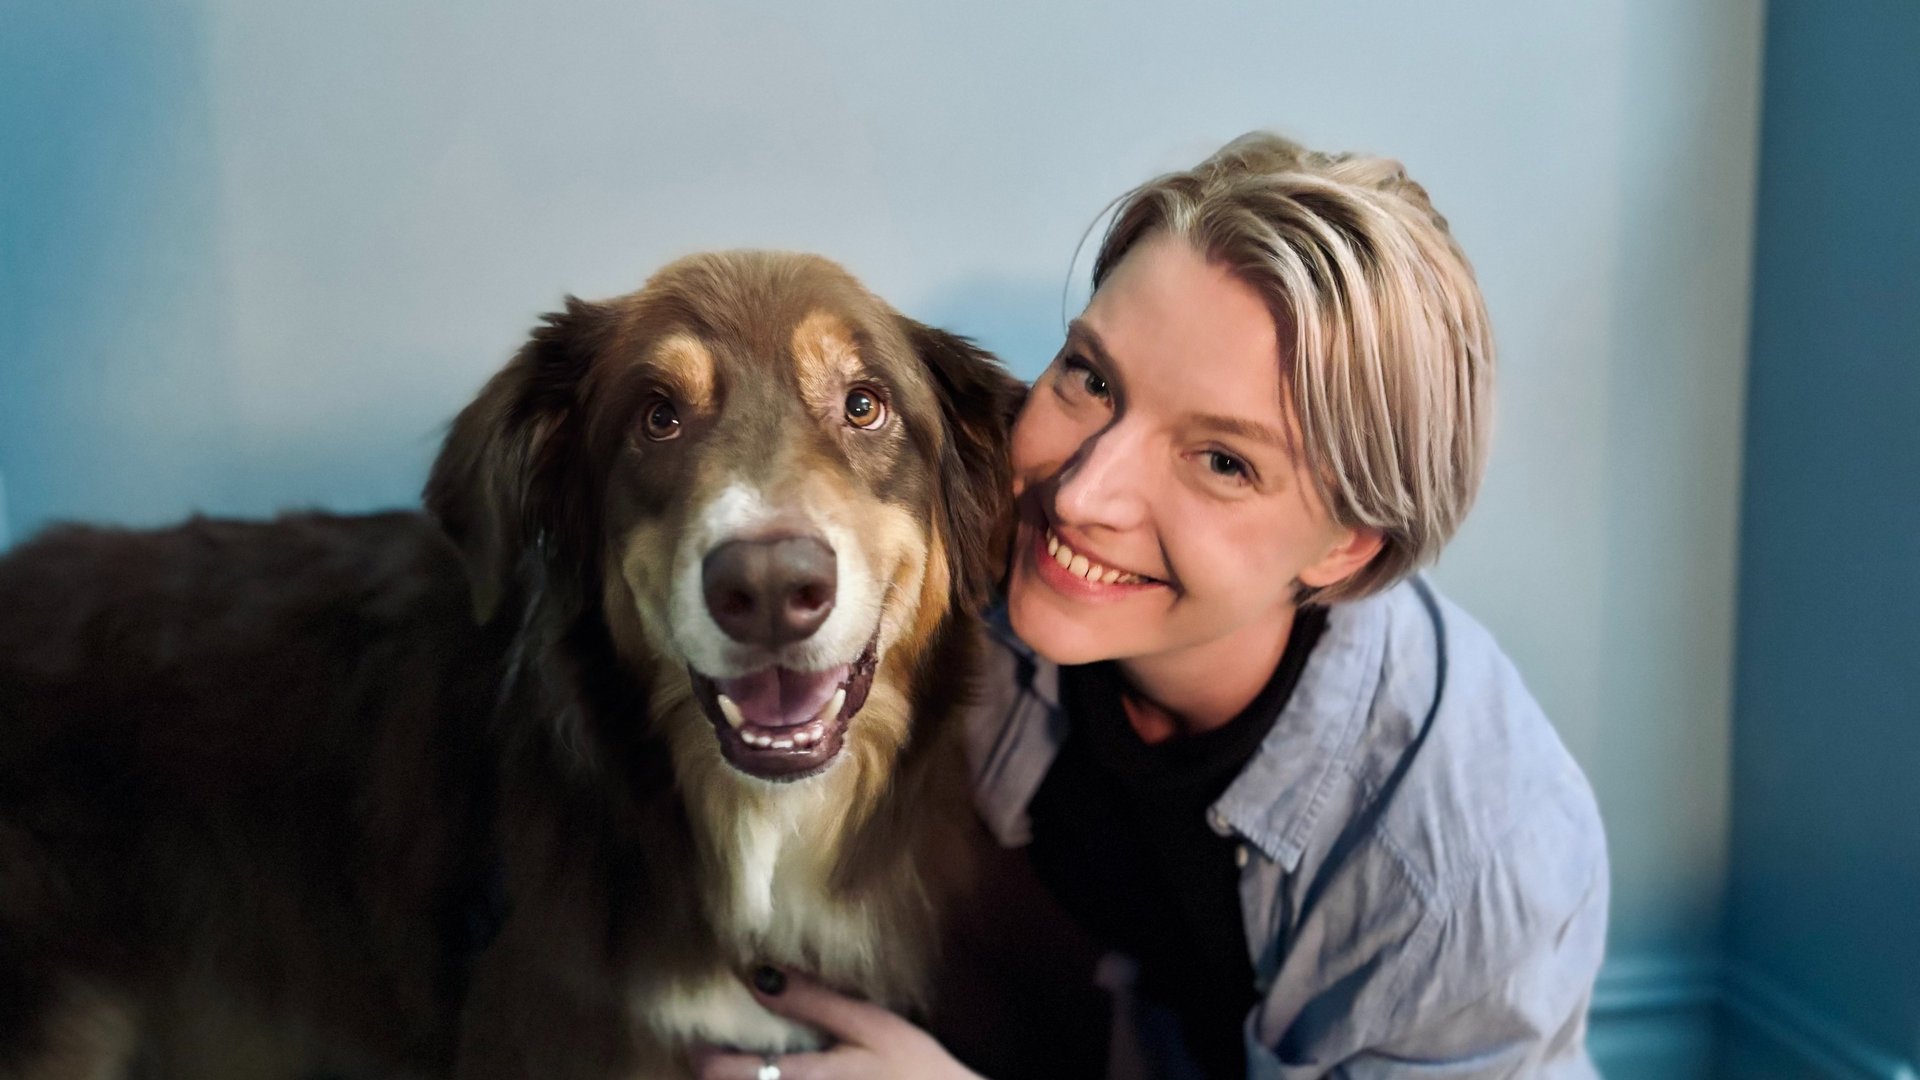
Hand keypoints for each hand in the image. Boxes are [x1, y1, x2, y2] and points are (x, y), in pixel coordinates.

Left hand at [689, 967, 982, 1079]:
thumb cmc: (916, 1069)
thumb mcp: (871, 1026)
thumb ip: (814, 1002)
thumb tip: (758, 974)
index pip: (722, 1074)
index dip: (702, 1054)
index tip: (699, 1031)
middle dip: (716, 1069)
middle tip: (715, 1044)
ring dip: (742, 1079)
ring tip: (744, 1060)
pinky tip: (777, 1072)